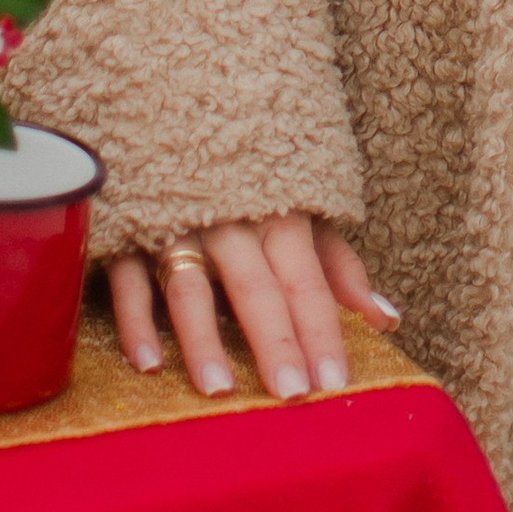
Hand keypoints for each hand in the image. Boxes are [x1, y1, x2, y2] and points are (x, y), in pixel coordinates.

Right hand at [107, 210, 396, 399]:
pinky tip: (148, 364)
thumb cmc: (251, 182)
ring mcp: (174, 225)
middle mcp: (228, 220)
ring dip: (204, 339)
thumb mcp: (299, 211)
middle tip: (292, 396)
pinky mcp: (127, 233)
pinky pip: (128, 280)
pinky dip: (137, 321)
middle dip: (275, 341)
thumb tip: (386, 317)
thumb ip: (336, 264)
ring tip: (220, 391)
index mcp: (276, 212)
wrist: (177, 115)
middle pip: (255, 286)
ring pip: (191, 286)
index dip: (321, 329)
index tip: (335, 383)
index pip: (305, 278)